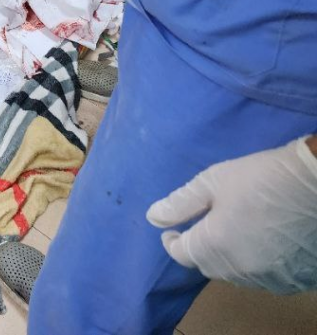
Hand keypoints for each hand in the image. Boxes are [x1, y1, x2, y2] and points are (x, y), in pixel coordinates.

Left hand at [147, 137, 316, 293]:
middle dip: (199, 249)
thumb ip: (181, 203)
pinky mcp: (294, 279)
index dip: (173, 242)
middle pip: (208, 266)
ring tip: (232, 234)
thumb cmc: (260, 176)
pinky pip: (264, 278)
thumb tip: (154, 218)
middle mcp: (240, 267)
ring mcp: (270, 277)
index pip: (182, 255)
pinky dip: (255, 265)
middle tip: (203, 228)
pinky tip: (260, 245)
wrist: (316, 182)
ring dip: (227, 258)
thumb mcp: (212, 181)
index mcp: (215, 244)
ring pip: (235, 274)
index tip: (171, 231)